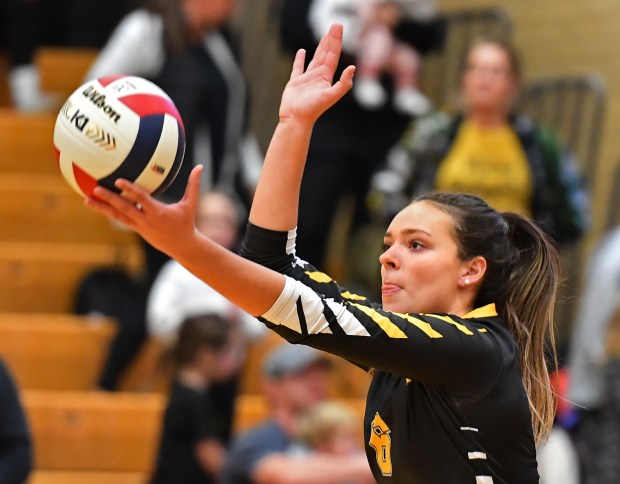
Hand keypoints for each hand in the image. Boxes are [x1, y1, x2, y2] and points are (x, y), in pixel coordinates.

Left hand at [84, 165, 202, 258]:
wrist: (182, 246)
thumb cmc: (187, 223)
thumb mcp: (191, 204)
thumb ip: (193, 185)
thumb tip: (200, 167)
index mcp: (157, 212)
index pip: (141, 199)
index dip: (130, 190)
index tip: (119, 181)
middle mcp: (145, 220)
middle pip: (124, 208)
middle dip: (109, 199)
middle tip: (95, 189)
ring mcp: (139, 226)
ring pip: (117, 216)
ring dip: (102, 208)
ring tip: (86, 200)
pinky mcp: (137, 230)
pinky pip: (120, 219)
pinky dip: (109, 212)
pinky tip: (97, 206)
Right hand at [279, 23, 354, 124]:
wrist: (296, 119)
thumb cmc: (313, 109)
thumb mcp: (330, 96)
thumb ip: (343, 84)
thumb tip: (352, 68)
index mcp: (326, 77)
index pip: (333, 55)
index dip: (336, 41)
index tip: (339, 28)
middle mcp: (319, 76)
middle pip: (326, 54)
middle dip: (331, 39)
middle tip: (335, 25)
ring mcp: (307, 79)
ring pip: (315, 58)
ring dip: (320, 46)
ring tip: (325, 36)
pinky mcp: (295, 82)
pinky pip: (298, 67)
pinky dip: (300, 59)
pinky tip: (302, 51)